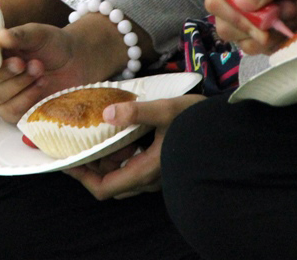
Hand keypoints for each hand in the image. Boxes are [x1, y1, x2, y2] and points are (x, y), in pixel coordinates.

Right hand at [0, 23, 105, 122]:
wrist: (77, 62)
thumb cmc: (53, 44)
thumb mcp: (39, 33)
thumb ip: (20, 34)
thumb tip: (0, 36)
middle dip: (2, 71)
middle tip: (23, 62)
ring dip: (19, 83)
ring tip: (40, 69)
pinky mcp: (12, 111)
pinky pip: (9, 110)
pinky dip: (27, 97)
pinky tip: (41, 84)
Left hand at [63, 95, 204, 199]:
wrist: (229, 128)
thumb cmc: (200, 121)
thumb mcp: (167, 110)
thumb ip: (136, 112)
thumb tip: (107, 113)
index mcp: (146, 170)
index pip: (104, 187)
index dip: (82, 176)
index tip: (67, 159)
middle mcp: (151, 179)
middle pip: (111, 182)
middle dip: (92, 165)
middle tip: (78, 143)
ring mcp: (159, 174)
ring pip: (123, 175)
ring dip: (108, 158)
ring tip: (97, 133)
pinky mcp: (165, 165)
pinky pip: (136, 167)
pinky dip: (123, 154)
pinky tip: (124, 132)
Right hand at [204, 0, 296, 52]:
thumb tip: (241, 1)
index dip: (232, 11)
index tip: (261, 16)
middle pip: (225, 25)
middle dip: (261, 24)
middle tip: (289, 9)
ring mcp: (251, 19)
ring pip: (244, 41)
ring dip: (277, 31)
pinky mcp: (265, 37)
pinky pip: (263, 50)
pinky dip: (285, 41)